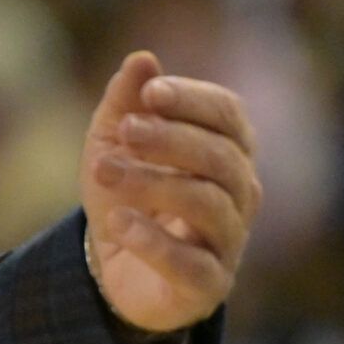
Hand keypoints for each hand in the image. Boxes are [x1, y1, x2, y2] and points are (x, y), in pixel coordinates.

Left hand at [78, 50, 259, 333]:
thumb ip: (125, 102)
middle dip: (172, 139)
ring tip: (103, 171)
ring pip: (208, 205)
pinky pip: (192, 263)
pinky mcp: (208, 285)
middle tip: (125, 130)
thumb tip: (142, 58)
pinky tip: (119, 223)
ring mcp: (228, 242)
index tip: (151, 91)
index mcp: (226, 151)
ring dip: (153, 183)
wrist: (113, 268)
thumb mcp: (112, 142)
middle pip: (223, 158)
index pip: (230, 116)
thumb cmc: (127, 194)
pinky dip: (154, 241)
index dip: (194, 100)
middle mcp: (239, 195)